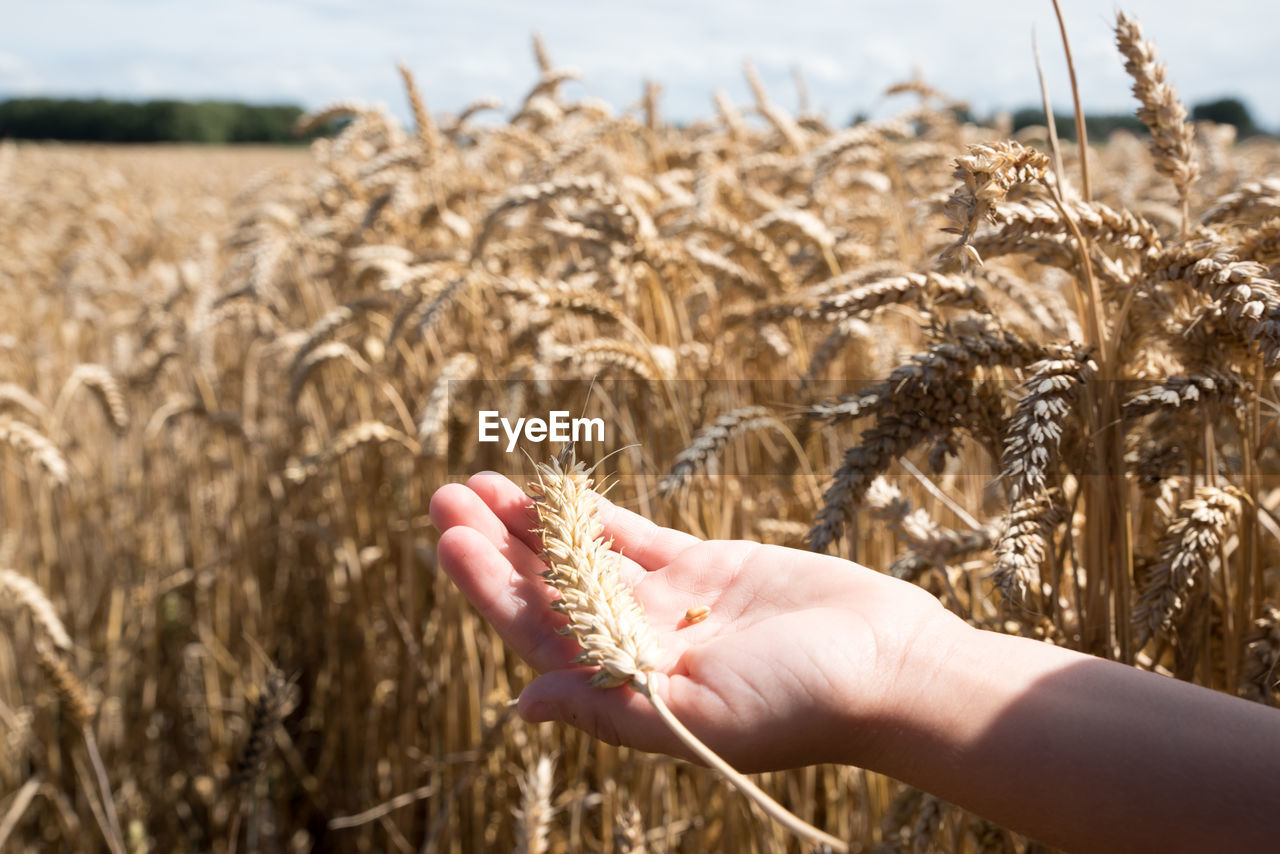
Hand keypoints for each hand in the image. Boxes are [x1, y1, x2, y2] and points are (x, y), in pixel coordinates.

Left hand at [429, 471, 960, 771]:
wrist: (887, 667)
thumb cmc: (801, 704)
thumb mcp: (700, 717)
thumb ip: (608, 706)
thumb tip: (520, 703)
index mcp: (625, 686)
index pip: (536, 634)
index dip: (488, 588)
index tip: (448, 540)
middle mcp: (635, 646)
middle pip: (546, 590)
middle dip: (494, 546)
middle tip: (444, 495)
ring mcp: (667, 603)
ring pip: (580, 556)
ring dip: (531, 523)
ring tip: (480, 482)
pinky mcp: (704, 566)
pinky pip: (633, 535)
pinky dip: (590, 513)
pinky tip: (550, 489)